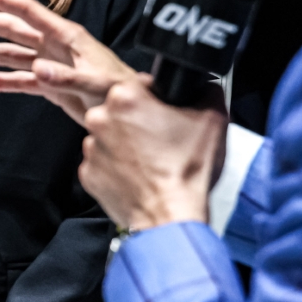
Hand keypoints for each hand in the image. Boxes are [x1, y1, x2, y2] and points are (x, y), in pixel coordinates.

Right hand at [0, 0, 138, 125]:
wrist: (134, 111)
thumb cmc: (123, 91)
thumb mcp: (97, 83)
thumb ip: (67, 77)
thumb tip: (37, 70)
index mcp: (65, 36)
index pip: (28, 11)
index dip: (1, 1)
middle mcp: (54, 46)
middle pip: (11, 30)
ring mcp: (51, 66)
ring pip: (10, 55)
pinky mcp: (51, 87)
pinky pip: (20, 81)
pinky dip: (1, 81)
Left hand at [79, 76, 225, 228]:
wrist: (170, 215)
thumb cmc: (187, 170)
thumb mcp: (213, 119)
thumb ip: (207, 92)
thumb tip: (205, 86)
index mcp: (125, 97)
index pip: (141, 85)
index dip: (157, 99)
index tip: (166, 114)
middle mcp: (99, 118)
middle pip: (121, 111)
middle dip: (139, 121)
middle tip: (161, 140)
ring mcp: (91, 147)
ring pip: (109, 137)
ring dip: (126, 145)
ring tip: (151, 161)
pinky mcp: (88, 173)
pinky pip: (103, 163)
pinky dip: (117, 168)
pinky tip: (138, 175)